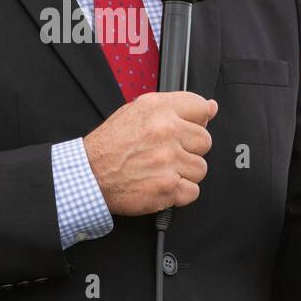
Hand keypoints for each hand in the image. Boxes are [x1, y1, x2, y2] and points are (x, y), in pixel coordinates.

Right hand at [84, 91, 217, 215]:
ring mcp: (168, 160)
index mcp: (158, 109)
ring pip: (201, 168)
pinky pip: (193, 191)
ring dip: (184, 173)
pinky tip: (161, 185)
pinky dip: (179, 193)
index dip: (196, 121)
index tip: (188, 129)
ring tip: (162, 170)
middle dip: (189, 149)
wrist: (89, 175)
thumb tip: (211, 107)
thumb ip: (175, 108)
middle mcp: (165, 132)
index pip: (201, 107)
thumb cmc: (109, 145)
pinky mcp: (167, 187)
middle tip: (167, 153)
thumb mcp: (137, 112)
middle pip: (205, 141)